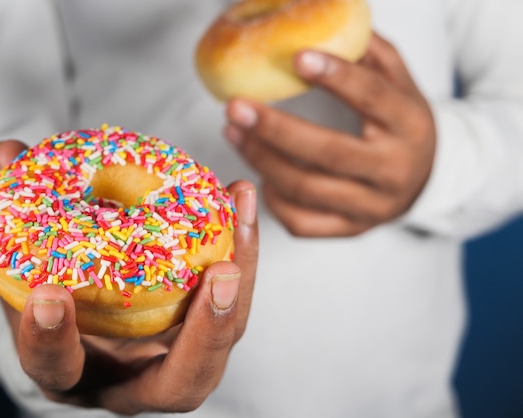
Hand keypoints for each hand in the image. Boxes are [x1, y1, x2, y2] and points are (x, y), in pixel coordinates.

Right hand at [0, 140, 258, 413]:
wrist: (83, 323)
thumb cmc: (50, 296)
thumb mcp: (26, 267)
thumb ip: (20, 218)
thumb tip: (8, 152)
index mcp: (72, 373)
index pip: (60, 370)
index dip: (52, 340)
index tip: (50, 294)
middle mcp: (131, 380)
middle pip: (180, 386)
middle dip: (205, 334)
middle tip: (220, 274)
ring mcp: (173, 360)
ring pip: (222, 342)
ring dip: (242, 277)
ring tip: (239, 210)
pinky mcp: (201, 331)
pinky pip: (232, 303)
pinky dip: (241, 252)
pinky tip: (238, 200)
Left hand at [224, 32, 435, 236]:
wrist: (427, 178)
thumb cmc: (401, 122)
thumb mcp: (399, 82)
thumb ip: (369, 54)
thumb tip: (324, 19)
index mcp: (410, 125)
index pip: (372, 98)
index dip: (335, 76)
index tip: (296, 57)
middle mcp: (393, 170)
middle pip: (328, 152)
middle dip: (275, 129)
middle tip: (236, 106)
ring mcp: (372, 207)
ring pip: (307, 189)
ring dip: (261, 160)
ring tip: (233, 131)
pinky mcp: (352, 230)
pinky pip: (302, 223)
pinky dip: (273, 199)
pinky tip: (259, 173)